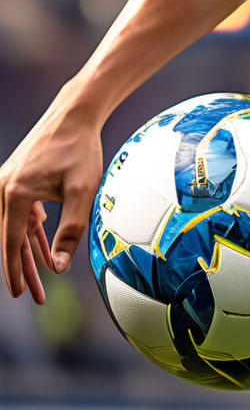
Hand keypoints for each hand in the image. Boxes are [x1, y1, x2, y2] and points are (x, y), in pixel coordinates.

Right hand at [0, 103, 103, 302]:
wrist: (75, 114)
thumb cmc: (81, 150)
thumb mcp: (81, 193)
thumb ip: (70, 231)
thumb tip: (57, 267)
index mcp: (15, 195)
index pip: (12, 243)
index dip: (17, 272)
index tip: (20, 294)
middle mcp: (3, 188)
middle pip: (11, 238)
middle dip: (22, 268)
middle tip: (32, 295)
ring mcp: (8, 182)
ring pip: (16, 226)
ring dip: (27, 251)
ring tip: (38, 278)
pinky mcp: (18, 178)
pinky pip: (21, 211)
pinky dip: (31, 230)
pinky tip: (39, 245)